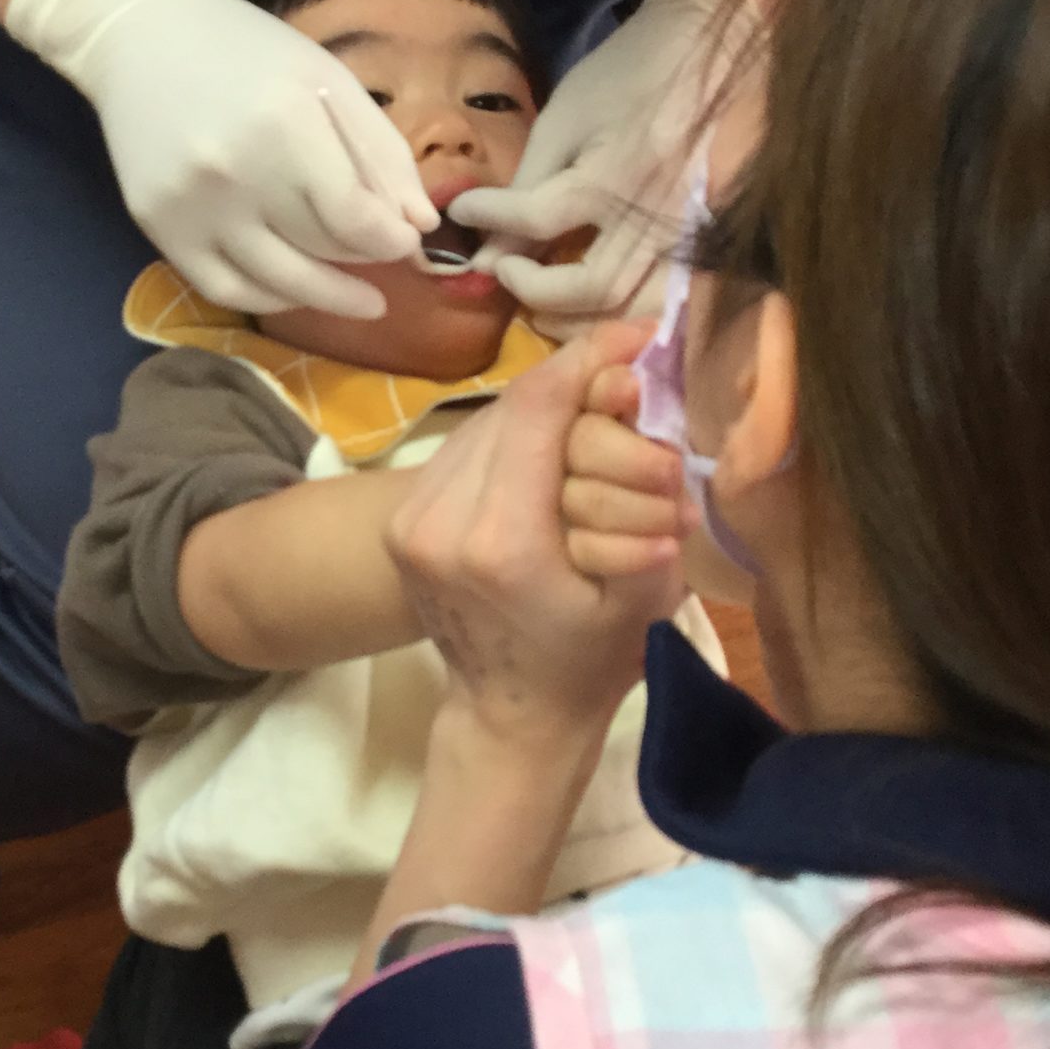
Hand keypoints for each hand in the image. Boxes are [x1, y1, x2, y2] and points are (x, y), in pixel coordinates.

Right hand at [6, 0, 435, 318]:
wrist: (138, 36)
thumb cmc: (247, 49)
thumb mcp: (327, 79)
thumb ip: (380, 151)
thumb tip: (420, 225)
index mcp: (286, 125)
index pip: (354, 218)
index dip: (391, 240)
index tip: (406, 240)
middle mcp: (235, 173)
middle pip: (321, 249)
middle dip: (365, 260)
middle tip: (384, 259)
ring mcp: (190, 206)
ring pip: (276, 281)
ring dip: (327, 297)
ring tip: (360, 301)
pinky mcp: (156, 225)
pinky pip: (222, 288)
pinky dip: (268, 299)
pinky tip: (297, 293)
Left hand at [386, 323, 684, 743]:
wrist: (515, 713)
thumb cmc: (597, 656)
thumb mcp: (647, 574)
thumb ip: (648, 480)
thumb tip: (642, 379)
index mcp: (501, 543)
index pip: (539, 407)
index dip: (593, 359)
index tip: (641, 335)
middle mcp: (437, 522)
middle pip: (515, 406)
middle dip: (584, 395)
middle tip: (635, 403)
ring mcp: (409, 519)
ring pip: (489, 420)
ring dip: (549, 415)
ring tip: (597, 431)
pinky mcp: (401, 518)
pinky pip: (468, 448)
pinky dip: (517, 442)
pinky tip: (550, 460)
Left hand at [447, 0, 759, 333]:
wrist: (704, 52)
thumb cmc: (627, 76)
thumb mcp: (566, 118)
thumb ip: (528, 185)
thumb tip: (487, 244)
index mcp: (612, 174)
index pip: (535, 219)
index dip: (488, 219)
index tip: (462, 214)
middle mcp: (652, 215)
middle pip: (590, 286)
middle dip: (534, 291)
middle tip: (502, 270)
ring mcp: (682, 234)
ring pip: (629, 304)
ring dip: (575, 314)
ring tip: (537, 296)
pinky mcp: (696, 240)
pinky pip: (656, 293)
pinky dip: (615, 308)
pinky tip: (584, 299)